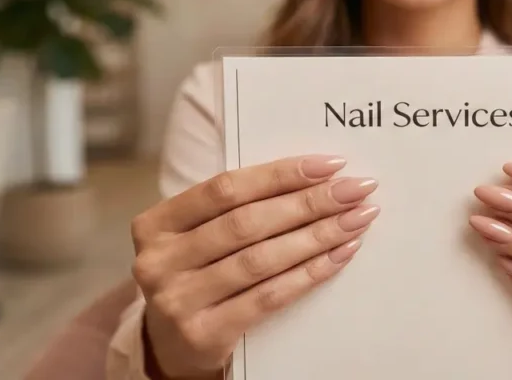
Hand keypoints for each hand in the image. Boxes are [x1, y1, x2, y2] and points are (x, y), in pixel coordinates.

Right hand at [130, 155, 379, 378]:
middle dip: (309, 202)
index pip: (226, 188)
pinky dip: (309, 273)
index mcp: (155, 224)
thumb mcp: (198, 237)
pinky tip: (339, 255)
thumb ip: (235, 209)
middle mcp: (159, 260)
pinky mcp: (204, 334)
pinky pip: (269, 297)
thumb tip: (313, 178)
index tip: (330, 164)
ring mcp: (178, 300)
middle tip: (355, 190)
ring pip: (261, 259)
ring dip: (317, 235)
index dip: (281, 173)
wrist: (171, 347)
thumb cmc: (197, 276)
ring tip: (356, 219)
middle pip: (248, 222)